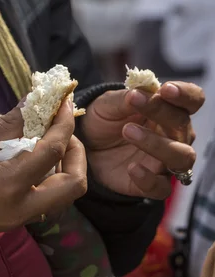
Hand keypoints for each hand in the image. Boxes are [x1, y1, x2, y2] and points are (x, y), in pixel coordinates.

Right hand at [0, 100, 86, 236]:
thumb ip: (10, 122)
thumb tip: (36, 100)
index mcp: (8, 185)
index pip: (53, 149)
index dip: (63, 121)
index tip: (63, 100)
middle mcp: (20, 208)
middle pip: (74, 185)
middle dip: (76, 153)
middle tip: (61, 130)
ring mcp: (16, 219)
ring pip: (62, 197)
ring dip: (64, 168)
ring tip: (45, 142)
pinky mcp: (10, 221)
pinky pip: (43, 201)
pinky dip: (47, 179)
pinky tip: (29, 160)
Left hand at [81, 82, 204, 199]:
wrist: (85, 147)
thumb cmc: (104, 121)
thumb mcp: (107, 105)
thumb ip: (124, 99)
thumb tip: (138, 92)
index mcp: (168, 111)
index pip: (192, 100)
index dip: (185, 94)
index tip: (166, 89)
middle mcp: (175, 136)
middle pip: (183, 126)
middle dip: (161, 113)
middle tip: (134, 102)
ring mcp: (165, 161)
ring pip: (181, 157)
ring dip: (158, 144)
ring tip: (128, 131)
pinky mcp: (153, 184)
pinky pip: (161, 187)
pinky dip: (148, 179)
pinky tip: (132, 168)